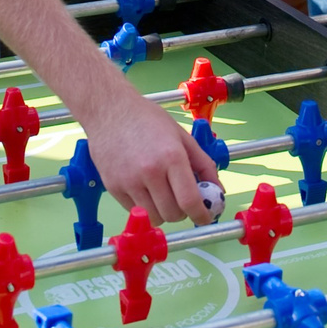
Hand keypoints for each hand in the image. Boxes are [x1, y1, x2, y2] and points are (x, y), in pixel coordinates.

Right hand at [78, 77, 222, 226]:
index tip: (204, 218)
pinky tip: (144, 189)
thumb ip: (203, 164)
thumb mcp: (181, 136)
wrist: (109, 109)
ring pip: (154, 218)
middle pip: (173, 214)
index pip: (190, 201)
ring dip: (163, 213)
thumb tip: (217, 190)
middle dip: (182, 213)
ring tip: (162, 196)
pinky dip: (144, 207)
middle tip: (182, 202)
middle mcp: (150, 172)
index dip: (201, 215)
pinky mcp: (113, 187)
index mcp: (172, 157)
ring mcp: (129, 181)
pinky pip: (135, 211)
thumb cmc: (146, 119)